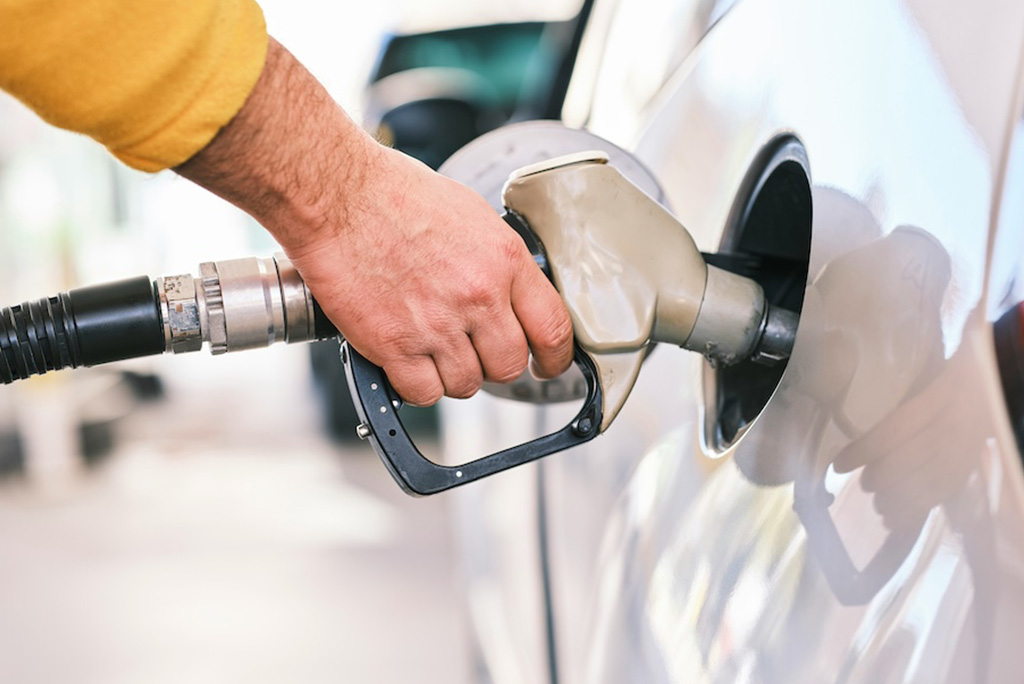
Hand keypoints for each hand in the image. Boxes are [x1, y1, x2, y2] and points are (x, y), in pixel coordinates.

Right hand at [288, 145, 573, 404]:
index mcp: (504, 261)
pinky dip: (416, 385)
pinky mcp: (395, 345)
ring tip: (430, 346)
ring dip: (452, 374)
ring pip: (466, 385)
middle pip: (509, 366)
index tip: (547, 366)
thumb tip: (511, 295)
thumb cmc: (394, 194)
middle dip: (493, 364)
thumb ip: (497, 262)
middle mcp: (478, 296)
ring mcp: (437, 325)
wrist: (337, 196)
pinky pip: (424, 394)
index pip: (553, 329)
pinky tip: (406, 361)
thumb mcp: (470, 215)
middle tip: (473, 351)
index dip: (554, 358)